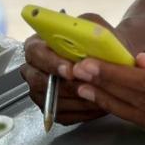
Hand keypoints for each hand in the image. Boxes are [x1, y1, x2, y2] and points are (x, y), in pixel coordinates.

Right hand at [21, 13, 135, 127]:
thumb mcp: (96, 29)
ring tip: (99, 97)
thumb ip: (91, 31)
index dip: (51, 62)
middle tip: (86, 87)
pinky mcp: (52, 108)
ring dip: (76, 101)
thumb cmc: (99, 43)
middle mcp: (34, 69)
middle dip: (64, 86)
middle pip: (37, 81)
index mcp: (38, 45)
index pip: (36, 53)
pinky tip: (98, 106)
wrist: (111, 61)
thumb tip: (92, 37)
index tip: (70, 70)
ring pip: (51, 101)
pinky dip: (81, 112)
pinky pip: (62, 115)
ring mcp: (41, 91)